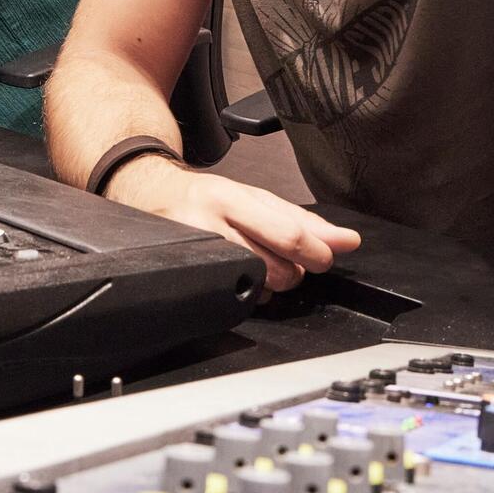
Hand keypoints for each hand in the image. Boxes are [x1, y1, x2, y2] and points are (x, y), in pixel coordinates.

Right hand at [106, 155, 361, 291]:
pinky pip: (236, 297)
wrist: (147, 196)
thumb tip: (346, 240)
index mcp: (231, 198)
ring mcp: (196, 254)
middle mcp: (210, 225)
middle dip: (294, 271)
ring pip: (259, 286)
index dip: (316, 253)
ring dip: (272, 283)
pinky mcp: (190, 278)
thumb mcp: (252, 195)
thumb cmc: (202, 196)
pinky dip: (249, 291)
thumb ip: (301, 220)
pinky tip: (239, 275)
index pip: (287, 234)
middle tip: (287, 259)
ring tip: (258, 262)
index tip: (324, 256)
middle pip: (277, 268)